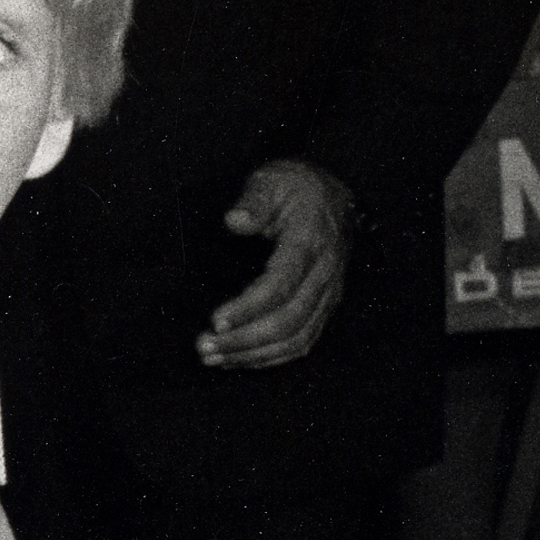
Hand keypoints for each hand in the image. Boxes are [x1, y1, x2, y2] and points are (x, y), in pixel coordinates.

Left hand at [200, 159, 350, 367]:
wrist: (333, 198)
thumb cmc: (298, 189)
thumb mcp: (272, 180)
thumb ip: (254, 201)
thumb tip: (234, 220)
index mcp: (310, 242)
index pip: (280, 285)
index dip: (248, 308)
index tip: (216, 320)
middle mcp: (324, 274)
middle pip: (287, 321)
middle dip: (243, 340)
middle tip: (205, 346)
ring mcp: (327, 294)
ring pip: (295, 340)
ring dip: (252, 355)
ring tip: (215, 358)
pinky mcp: (324, 308)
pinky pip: (301, 343)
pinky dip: (270, 358)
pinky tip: (241, 359)